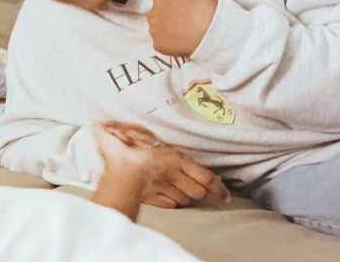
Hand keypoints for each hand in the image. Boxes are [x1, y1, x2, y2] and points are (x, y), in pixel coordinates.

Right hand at [100, 121, 230, 208]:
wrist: (114, 169)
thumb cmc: (128, 147)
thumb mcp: (141, 135)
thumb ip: (152, 139)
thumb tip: (143, 134)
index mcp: (176, 158)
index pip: (207, 177)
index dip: (219, 188)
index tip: (225, 196)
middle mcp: (174, 175)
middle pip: (199, 192)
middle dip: (199, 190)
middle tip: (195, 184)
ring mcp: (164, 189)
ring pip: (186, 199)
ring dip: (185, 195)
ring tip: (178, 187)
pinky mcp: (154, 199)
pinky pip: (171, 205)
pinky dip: (172, 201)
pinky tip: (166, 194)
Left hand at [147, 0, 219, 56]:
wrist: (212, 30)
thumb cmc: (207, 2)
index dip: (180, 3)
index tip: (192, 6)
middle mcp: (152, 13)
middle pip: (161, 14)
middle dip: (172, 16)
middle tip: (190, 19)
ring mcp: (155, 31)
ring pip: (161, 29)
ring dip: (170, 30)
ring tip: (188, 30)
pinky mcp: (159, 47)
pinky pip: (162, 44)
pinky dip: (170, 44)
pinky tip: (183, 40)